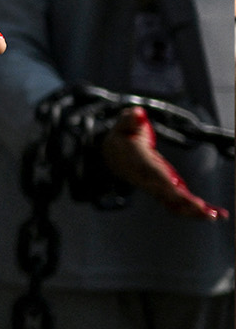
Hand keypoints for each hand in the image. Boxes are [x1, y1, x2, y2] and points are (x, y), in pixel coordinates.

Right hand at [101, 105, 229, 220]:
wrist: (112, 153)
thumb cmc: (123, 136)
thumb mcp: (124, 124)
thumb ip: (131, 119)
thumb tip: (137, 114)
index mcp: (138, 163)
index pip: (153, 176)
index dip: (167, 186)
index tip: (182, 193)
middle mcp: (147, 179)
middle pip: (166, 195)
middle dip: (186, 204)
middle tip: (207, 211)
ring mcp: (156, 186)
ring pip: (173, 203)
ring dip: (194, 211)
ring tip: (217, 215)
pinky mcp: (164, 190)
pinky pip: (178, 203)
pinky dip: (195, 210)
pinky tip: (214, 212)